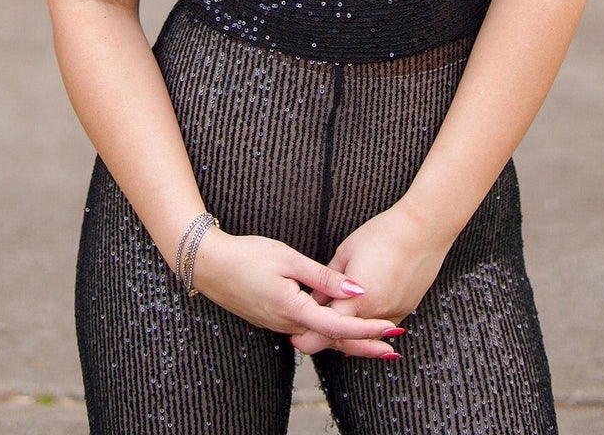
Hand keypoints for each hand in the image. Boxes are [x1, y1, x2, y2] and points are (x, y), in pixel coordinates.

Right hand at [189, 229, 401, 357]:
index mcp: (294, 311)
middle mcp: (288, 325)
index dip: (368, 330)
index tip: (392, 330)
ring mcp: (279, 325)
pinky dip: (329, 332)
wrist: (209, 265)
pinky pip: (308, 331)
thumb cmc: (248, 256)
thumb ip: (324, 277)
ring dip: (348, 340)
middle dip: (364, 345)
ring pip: (320, 338)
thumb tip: (357, 290)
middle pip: (333, 341)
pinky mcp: (274, 319)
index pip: (339, 328)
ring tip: (375, 338)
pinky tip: (339, 325)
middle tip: (394, 347)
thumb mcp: (289, 259)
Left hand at [290, 201, 448, 356]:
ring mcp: (393, 314)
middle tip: (306, 335)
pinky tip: (357, 323)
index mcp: (356, 298)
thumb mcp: (346, 253)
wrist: (423, 230)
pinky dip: (367, 327)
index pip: (325, 329)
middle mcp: (375, 313)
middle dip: (324, 339)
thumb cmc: (382, 235)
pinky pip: (380, 327)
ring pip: (363, 336)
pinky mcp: (405, 311)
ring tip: (330, 324)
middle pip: (344, 338)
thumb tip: (313, 300)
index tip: (295, 339)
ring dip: (346, 333)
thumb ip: (327, 281)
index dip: (308, 337)